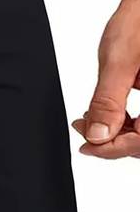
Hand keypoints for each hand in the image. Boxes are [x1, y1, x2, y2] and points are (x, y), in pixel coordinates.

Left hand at [72, 0, 139, 158]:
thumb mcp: (119, 63)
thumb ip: (108, 102)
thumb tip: (98, 136)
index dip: (115, 148)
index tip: (88, 145)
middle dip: (114, 141)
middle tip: (85, 134)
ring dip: (118, 131)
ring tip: (90, 121)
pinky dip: (126, 120)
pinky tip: (105, 113)